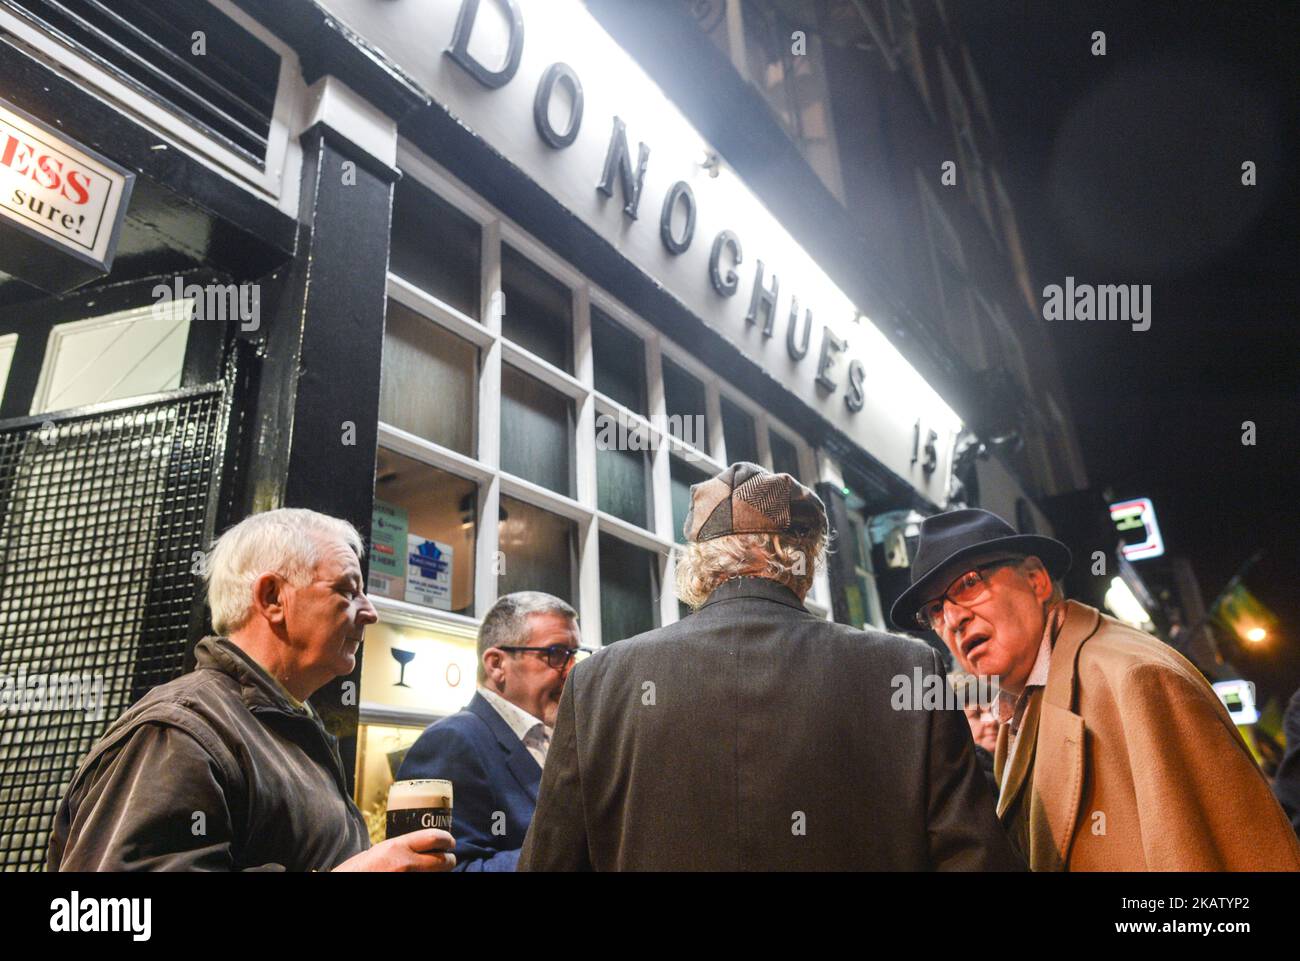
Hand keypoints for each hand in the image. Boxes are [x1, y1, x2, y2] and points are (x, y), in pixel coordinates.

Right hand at [333, 829, 455, 871]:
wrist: (344, 883)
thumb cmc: (357, 870)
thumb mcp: (378, 851)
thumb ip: (399, 849)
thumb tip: (418, 849)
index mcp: (397, 846)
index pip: (433, 838)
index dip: (447, 840)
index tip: (450, 842)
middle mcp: (405, 863)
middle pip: (442, 860)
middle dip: (449, 860)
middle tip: (449, 859)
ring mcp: (407, 879)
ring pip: (435, 875)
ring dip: (439, 872)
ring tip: (436, 870)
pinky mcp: (407, 890)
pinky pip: (425, 882)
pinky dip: (428, 880)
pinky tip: (424, 877)